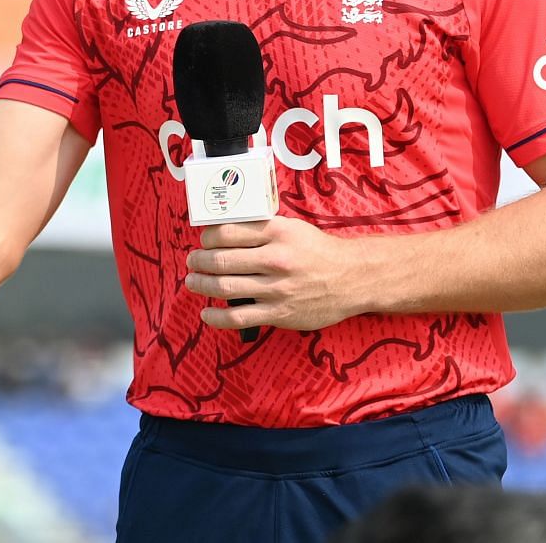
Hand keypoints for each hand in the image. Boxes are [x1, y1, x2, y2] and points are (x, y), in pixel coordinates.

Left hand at [184, 216, 371, 332]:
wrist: (353, 278)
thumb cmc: (318, 251)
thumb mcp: (292, 228)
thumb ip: (262, 229)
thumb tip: (224, 231)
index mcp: (277, 234)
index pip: (227, 232)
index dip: (207, 238)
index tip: (203, 241)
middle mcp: (275, 260)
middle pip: (221, 260)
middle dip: (198, 261)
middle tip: (192, 261)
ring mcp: (276, 289)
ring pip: (224, 287)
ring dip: (201, 284)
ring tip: (193, 281)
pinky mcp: (279, 313)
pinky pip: (238, 317)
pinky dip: (216, 317)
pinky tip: (206, 313)